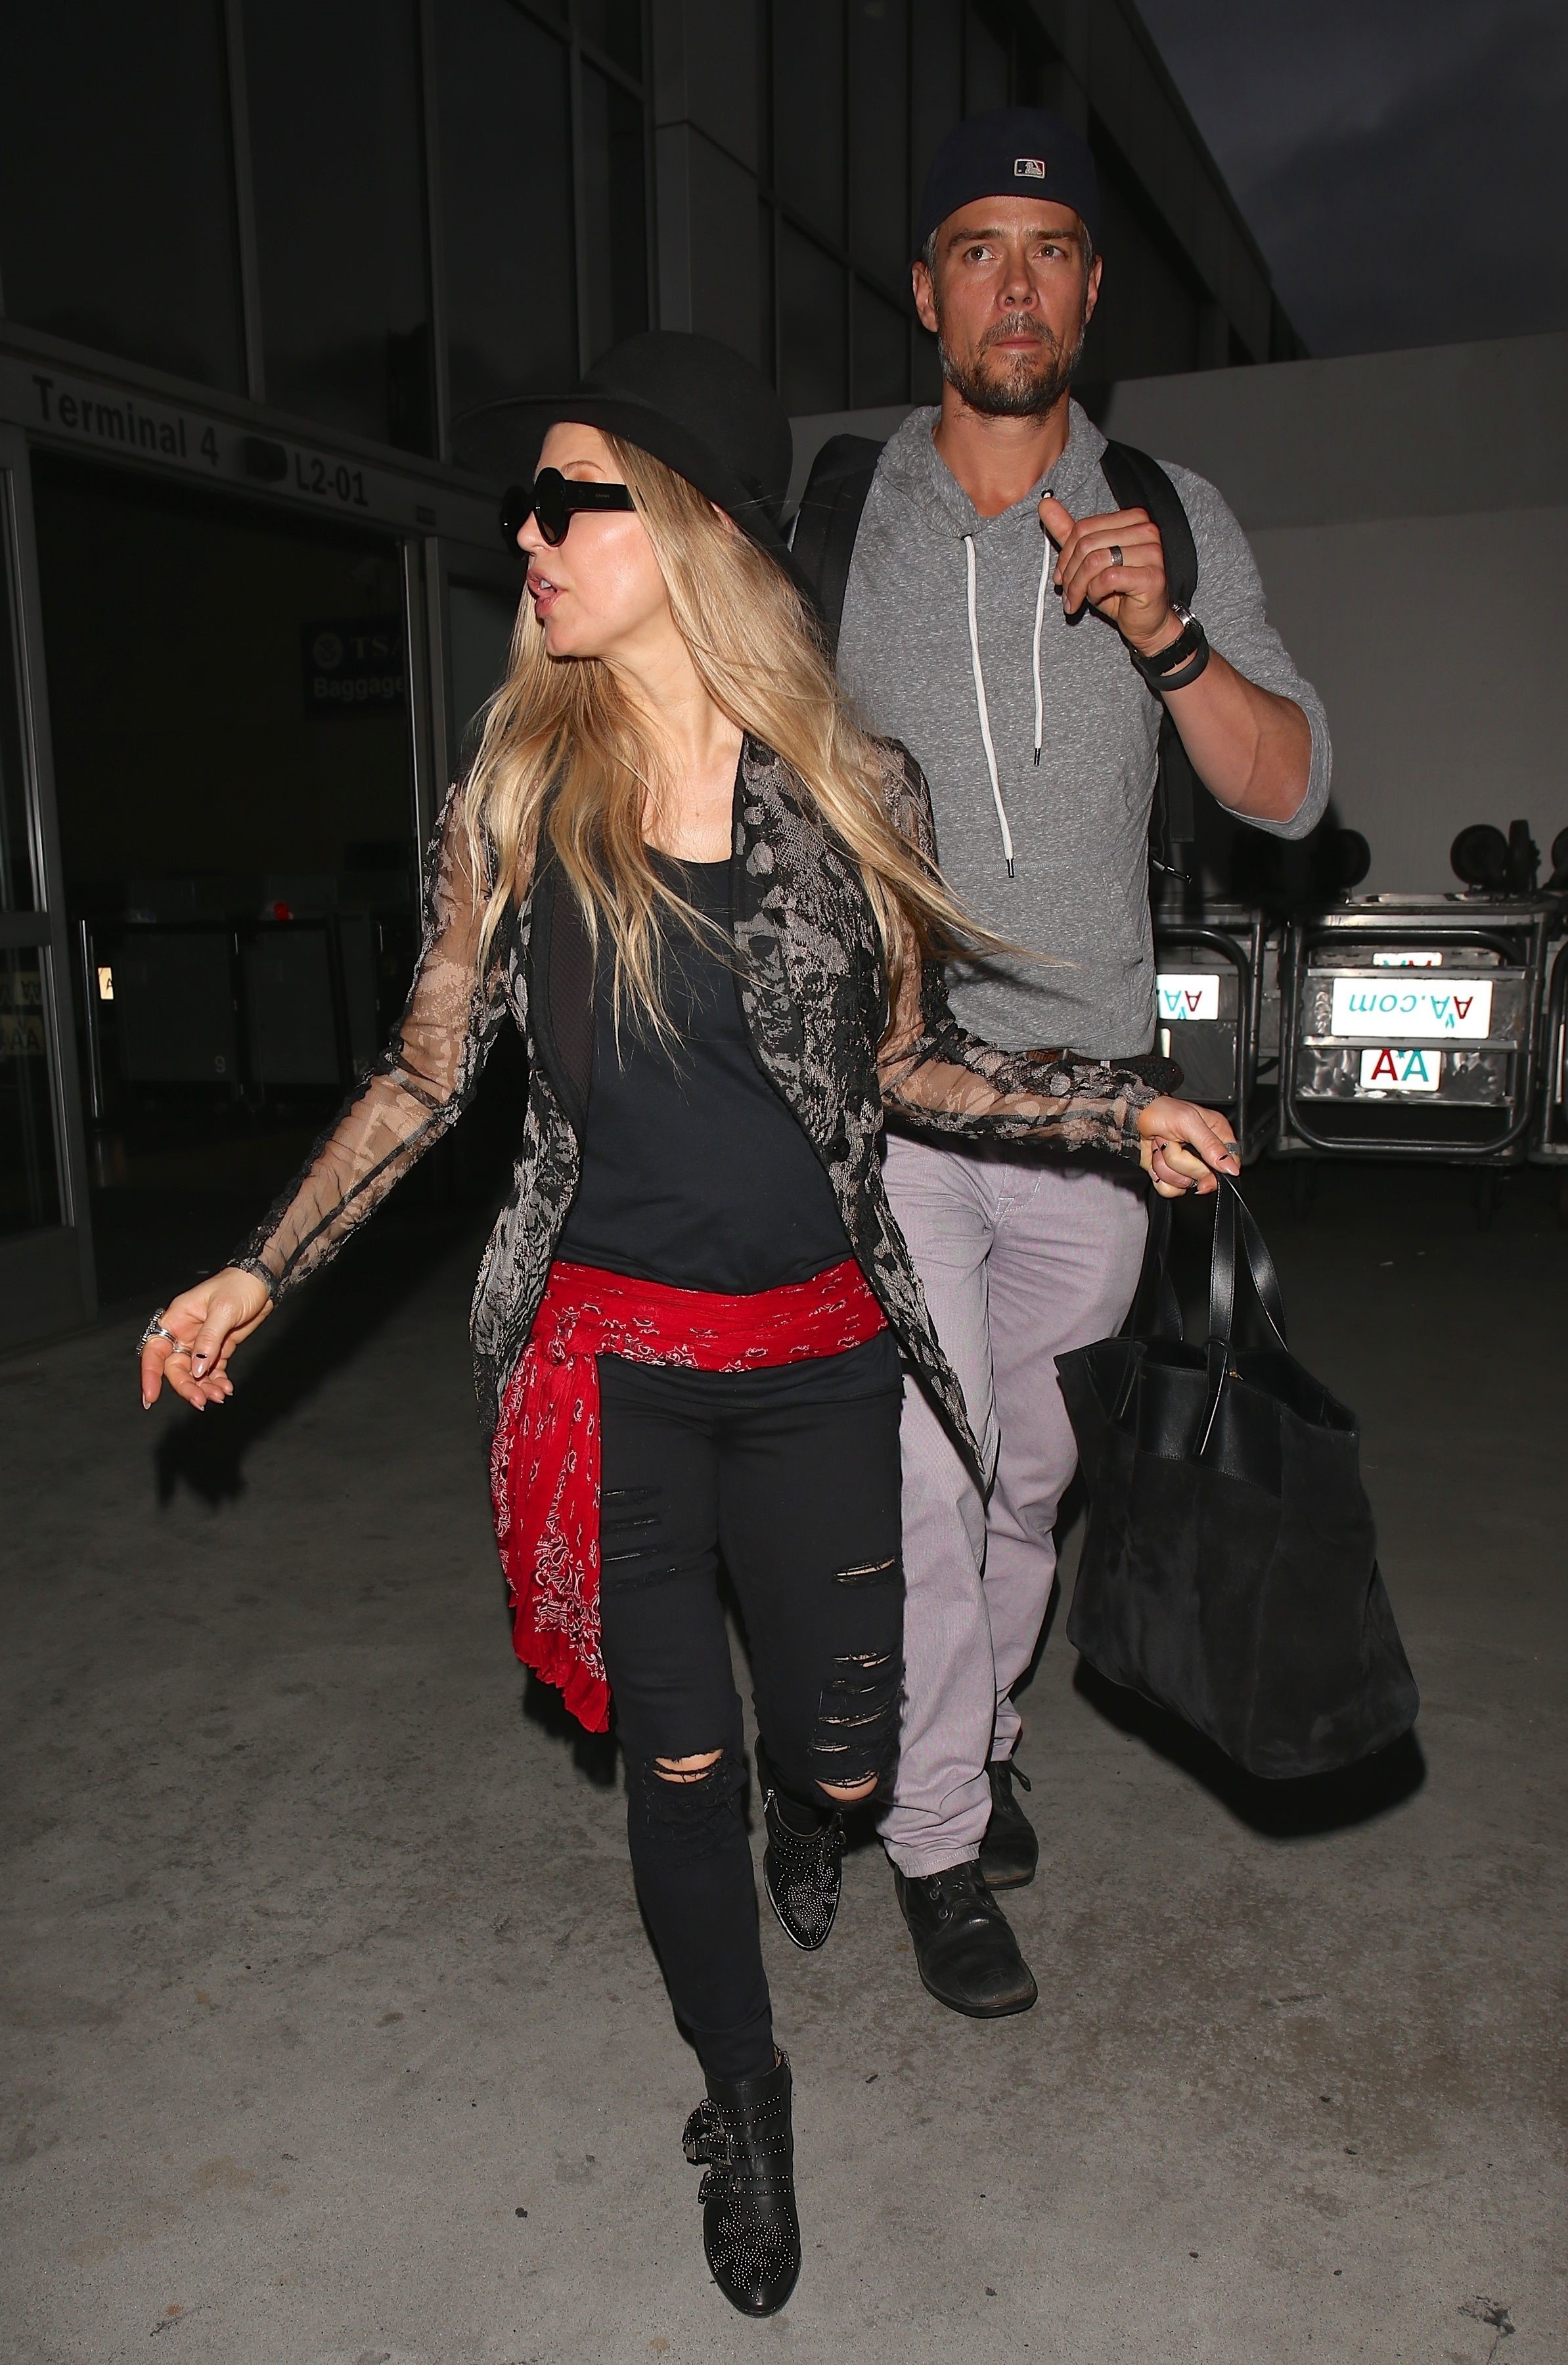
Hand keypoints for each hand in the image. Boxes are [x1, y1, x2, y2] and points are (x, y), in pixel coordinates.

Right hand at [139, 1266, 273, 1410]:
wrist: (262, 1283)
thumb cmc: (239, 1286)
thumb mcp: (223, 1311)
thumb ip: (208, 1340)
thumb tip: (196, 1369)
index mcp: (176, 1320)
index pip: (155, 1351)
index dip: (150, 1374)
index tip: (151, 1397)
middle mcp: (184, 1333)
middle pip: (176, 1368)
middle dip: (187, 1386)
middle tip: (201, 1401)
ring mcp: (201, 1343)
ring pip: (194, 1374)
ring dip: (204, 1388)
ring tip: (219, 1395)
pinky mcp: (218, 1349)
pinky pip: (212, 1371)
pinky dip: (217, 1382)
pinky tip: (226, 1389)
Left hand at [1038, 494, 1177, 658]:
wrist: (1145, 620)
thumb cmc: (1119, 590)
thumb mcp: (1089, 559)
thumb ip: (1068, 531)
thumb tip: (1044, 503)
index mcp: (1132, 519)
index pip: (1084, 528)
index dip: (1065, 554)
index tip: (1061, 577)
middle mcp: (1146, 530)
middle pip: (1087, 543)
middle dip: (1070, 573)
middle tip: (1067, 594)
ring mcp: (1152, 552)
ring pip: (1095, 561)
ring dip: (1080, 586)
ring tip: (1080, 599)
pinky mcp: (1152, 576)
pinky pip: (1108, 578)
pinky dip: (1095, 592)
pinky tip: (1097, 599)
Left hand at [1135, 1097, 1240, 1198]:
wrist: (1133, 1118)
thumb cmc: (1161, 1111)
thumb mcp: (1189, 1122)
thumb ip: (1210, 1145)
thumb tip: (1231, 1168)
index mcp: (1217, 1135)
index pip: (1230, 1164)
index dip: (1218, 1170)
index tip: (1203, 1166)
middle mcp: (1204, 1153)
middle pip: (1204, 1176)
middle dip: (1182, 1161)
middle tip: (1173, 1142)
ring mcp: (1187, 1166)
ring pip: (1184, 1183)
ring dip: (1165, 1165)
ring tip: (1161, 1146)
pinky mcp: (1171, 1174)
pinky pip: (1170, 1189)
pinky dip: (1158, 1175)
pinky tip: (1157, 1158)